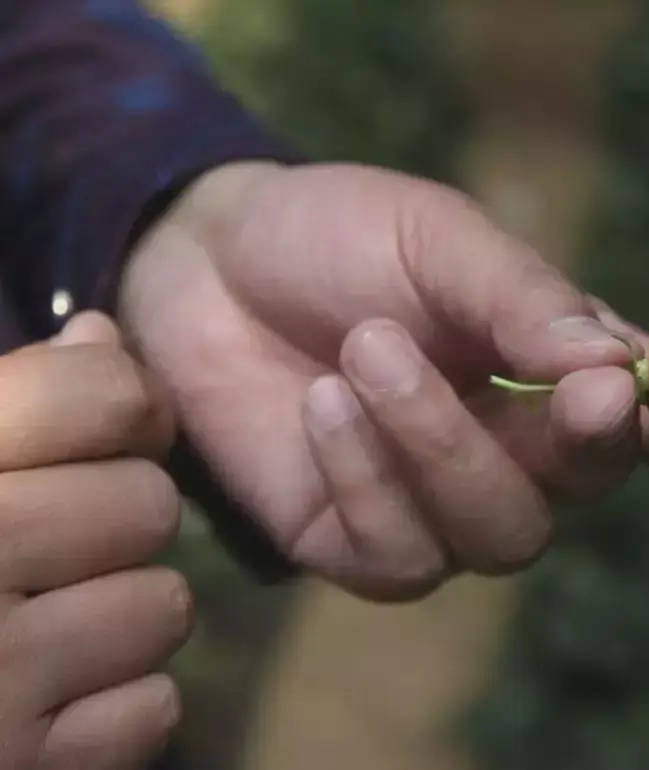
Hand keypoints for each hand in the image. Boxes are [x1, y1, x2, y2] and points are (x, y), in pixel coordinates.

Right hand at [0, 312, 190, 769]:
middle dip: (113, 527)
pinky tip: (41, 711)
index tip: (111, 433)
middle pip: (149, 503)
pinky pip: (154, 707)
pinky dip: (114, 712)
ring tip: (39, 634)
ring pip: (163, 605)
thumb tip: (100, 336)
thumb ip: (10, 399)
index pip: (101, 394)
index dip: (127, 407)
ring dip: (118, 621)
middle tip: (46, 555)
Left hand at [120, 161, 648, 599]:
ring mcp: (434, 505)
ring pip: (498, 537)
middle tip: (570, 392)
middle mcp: (508, 448)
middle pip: (581, 492)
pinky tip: (321, 406)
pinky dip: (365, 479)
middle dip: (577, 447)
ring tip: (366, 349)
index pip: (639, 423)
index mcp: (548, 371)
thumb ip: (526, 302)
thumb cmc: (338, 236)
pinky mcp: (356, 543)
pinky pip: (399, 559)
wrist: (206, 261)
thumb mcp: (439, 239)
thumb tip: (617, 368)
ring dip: (442, 446)